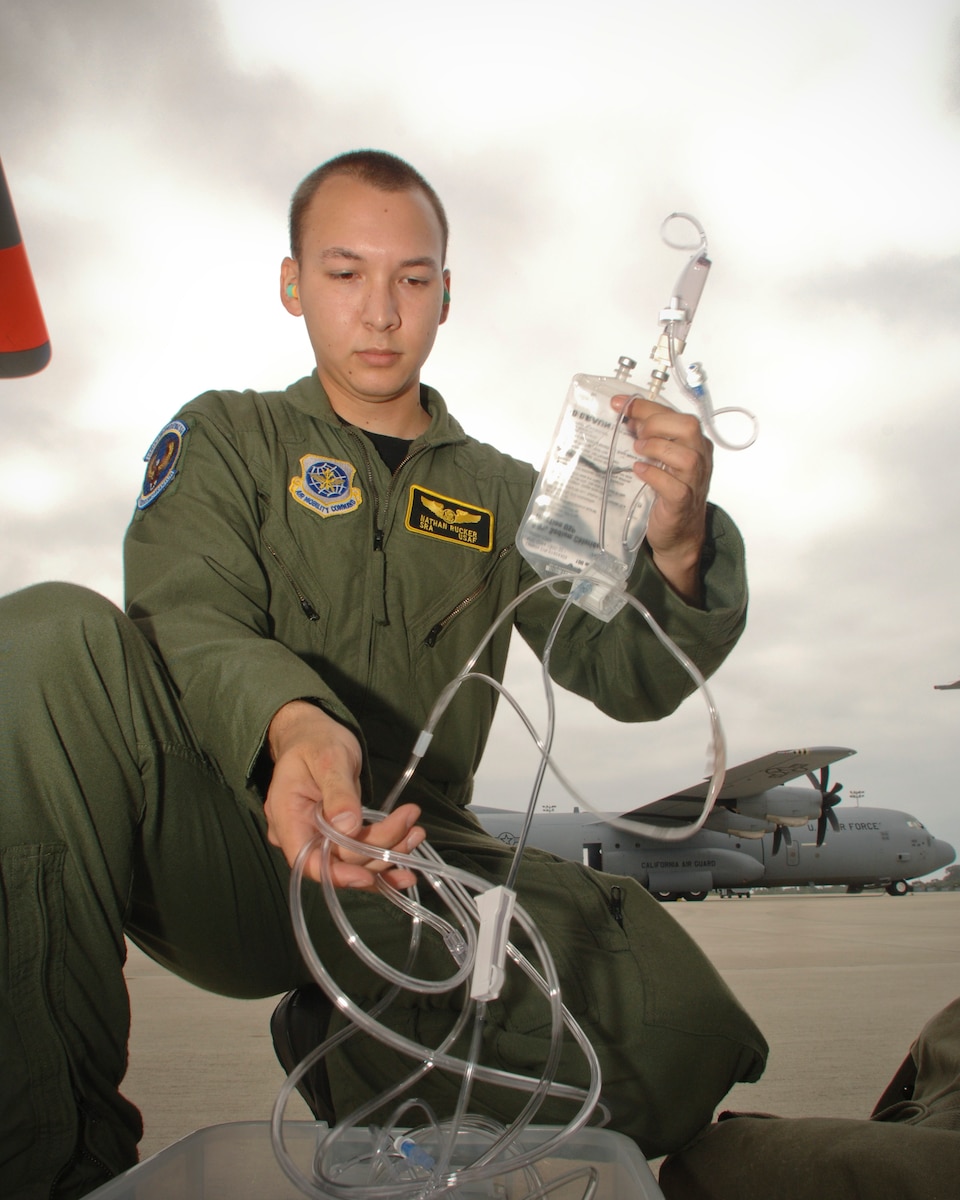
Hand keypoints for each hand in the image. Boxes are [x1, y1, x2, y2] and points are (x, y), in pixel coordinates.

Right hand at [264, 700, 423, 888]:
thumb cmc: (316, 741)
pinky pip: (359, 855)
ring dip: (387, 852)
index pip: (307, 861)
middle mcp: (300, 834)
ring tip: (416, 831)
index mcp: (287, 817)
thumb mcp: (329, 758)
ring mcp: (319, 837)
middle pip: (338, 860)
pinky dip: (384, 855)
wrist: (313, 734)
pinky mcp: (337, 836)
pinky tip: (408, 852)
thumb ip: (338, 792)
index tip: (369, 875)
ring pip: (354, 861)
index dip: (337, 874)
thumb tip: (348, 826)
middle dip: (377, 849)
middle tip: (412, 825)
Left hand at [611, 393, 712, 603]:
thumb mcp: (661, 460)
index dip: (646, 406)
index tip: (619, 403)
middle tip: (636, 434)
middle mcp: (700, 459)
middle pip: (689, 428)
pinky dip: (655, 476)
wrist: (679, 534)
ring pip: (687, 457)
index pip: (675, 415)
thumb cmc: (668, 493)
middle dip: (657, 424)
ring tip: (638, 452)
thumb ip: (651, 438)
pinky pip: (674, 487)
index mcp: (695, 444)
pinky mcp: (682, 503)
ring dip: (658, 449)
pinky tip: (639, 472)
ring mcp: (694, 482)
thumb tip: (628, 417)